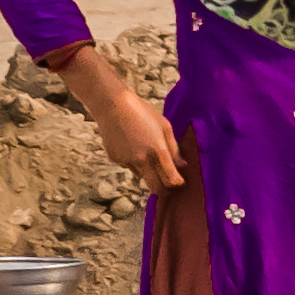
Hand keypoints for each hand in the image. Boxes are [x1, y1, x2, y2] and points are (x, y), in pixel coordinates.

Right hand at [56, 44, 184, 190]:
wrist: (111, 105)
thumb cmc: (142, 112)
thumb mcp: (165, 127)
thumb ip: (174, 149)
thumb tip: (182, 166)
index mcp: (158, 151)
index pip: (171, 180)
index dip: (177, 184)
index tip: (180, 182)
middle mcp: (142, 160)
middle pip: (155, 187)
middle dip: (163, 189)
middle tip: (168, 185)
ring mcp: (126, 161)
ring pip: (142, 176)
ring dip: (148, 172)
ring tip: (146, 151)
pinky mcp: (114, 159)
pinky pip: (129, 166)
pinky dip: (133, 162)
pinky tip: (131, 145)